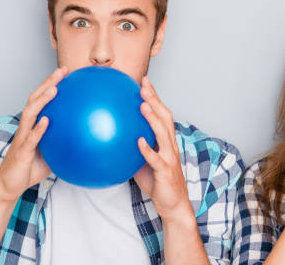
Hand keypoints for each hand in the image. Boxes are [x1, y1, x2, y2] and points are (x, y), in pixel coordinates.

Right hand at [0, 66, 67, 202]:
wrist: (9, 188)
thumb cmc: (29, 169)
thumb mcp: (51, 153)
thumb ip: (62, 142)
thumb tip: (85, 137)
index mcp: (32, 126)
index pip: (41, 100)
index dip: (51, 85)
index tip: (65, 72)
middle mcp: (25, 127)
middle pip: (35, 99)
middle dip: (48, 83)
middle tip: (62, 71)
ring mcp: (22, 138)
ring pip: (30, 114)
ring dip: (42, 100)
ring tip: (55, 89)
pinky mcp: (21, 152)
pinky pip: (30, 138)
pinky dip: (38, 129)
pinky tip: (47, 121)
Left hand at [134, 76, 193, 222]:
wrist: (173, 204)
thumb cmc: (157, 181)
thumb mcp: (143, 161)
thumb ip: (133, 147)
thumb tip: (112, 135)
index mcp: (166, 140)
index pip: (161, 113)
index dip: (154, 97)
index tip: (144, 81)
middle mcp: (170, 144)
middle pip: (165, 117)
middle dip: (155, 100)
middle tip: (144, 85)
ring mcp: (169, 156)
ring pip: (163, 133)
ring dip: (153, 119)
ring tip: (143, 106)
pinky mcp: (165, 170)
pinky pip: (155, 158)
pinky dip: (148, 149)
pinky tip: (139, 141)